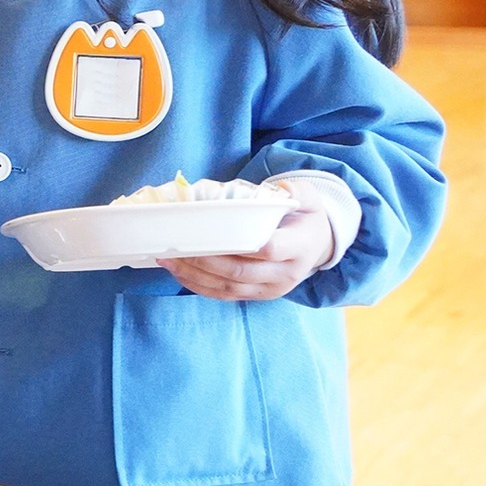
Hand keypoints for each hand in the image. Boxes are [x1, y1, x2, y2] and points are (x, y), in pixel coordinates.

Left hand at [158, 188, 332, 300]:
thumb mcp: (310, 199)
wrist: (317, 247)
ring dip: (195, 275)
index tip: (210, 232)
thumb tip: (280, 190)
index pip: (269, 249)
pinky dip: (200, 286)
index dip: (240, 244)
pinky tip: (179, 273)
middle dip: (205, 260)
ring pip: (229, 287)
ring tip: (168, 259)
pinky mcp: (257, 295)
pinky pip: (225, 295)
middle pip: (240, 271)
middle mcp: (285, 274)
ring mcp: (270, 288)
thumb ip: (298, 191)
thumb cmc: (306, 219)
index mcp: (299, 248)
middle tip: (176, 246)